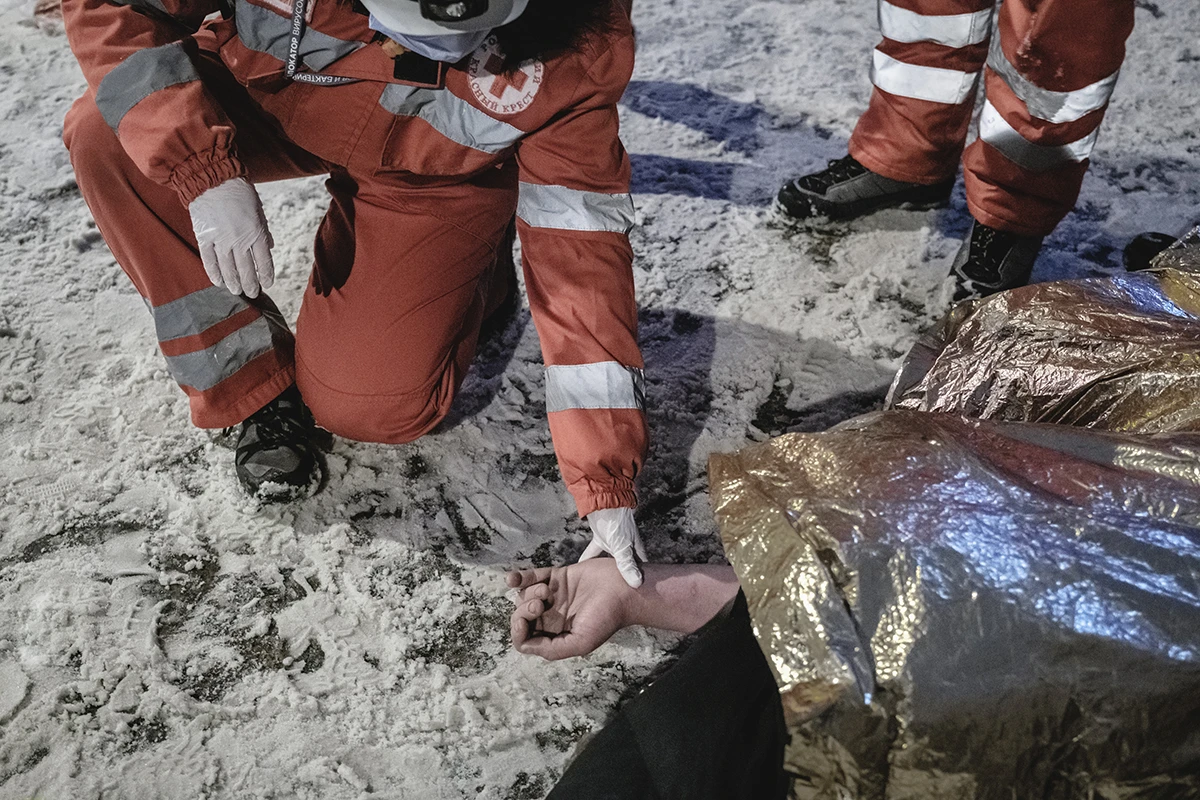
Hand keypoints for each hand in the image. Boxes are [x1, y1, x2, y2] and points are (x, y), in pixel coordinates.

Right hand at [188, 177, 274, 297]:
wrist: (214, 179)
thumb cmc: (240, 194)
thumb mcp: (259, 211)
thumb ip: (264, 231)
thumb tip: (270, 248)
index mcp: (256, 233)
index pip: (264, 262)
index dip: (266, 276)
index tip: (267, 285)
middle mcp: (239, 239)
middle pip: (246, 270)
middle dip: (250, 284)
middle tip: (253, 294)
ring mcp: (220, 240)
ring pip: (228, 268)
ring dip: (233, 283)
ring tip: (236, 291)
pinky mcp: (204, 237)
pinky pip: (209, 260)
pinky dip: (214, 273)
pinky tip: (218, 282)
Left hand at [508, 559, 632, 660]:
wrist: (624, 590)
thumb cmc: (606, 618)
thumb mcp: (581, 643)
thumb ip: (552, 649)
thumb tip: (525, 643)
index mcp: (555, 636)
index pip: (524, 639)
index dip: (518, 631)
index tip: (525, 621)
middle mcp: (551, 618)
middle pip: (521, 616)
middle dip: (525, 610)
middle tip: (541, 605)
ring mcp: (553, 597)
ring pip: (524, 596)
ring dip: (529, 593)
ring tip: (547, 591)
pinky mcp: (557, 577)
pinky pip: (531, 577)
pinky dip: (519, 577)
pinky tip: (513, 578)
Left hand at [581, 507, 645, 587]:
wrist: (604, 503)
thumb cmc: (618, 523)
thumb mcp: (622, 547)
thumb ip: (627, 565)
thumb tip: (636, 583)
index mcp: (635, 548)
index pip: (641, 565)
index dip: (641, 576)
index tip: (640, 589)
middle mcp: (625, 546)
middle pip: (626, 563)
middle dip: (623, 575)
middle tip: (620, 590)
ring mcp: (613, 542)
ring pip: (610, 558)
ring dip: (606, 568)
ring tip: (601, 583)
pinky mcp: (601, 537)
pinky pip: (594, 551)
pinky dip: (588, 558)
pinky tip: (582, 566)